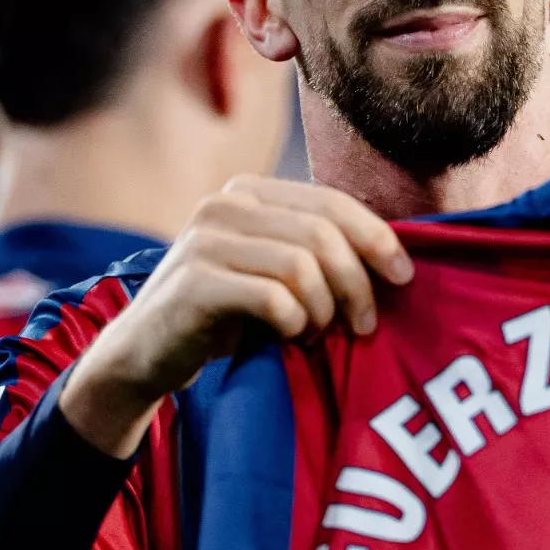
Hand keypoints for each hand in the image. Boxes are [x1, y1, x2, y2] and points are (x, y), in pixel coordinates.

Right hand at [60, 176, 412, 456]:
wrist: (145, 356)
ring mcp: (204, 241)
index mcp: (250, 193)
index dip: (377, 237)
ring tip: (316, 333)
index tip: (404, 276)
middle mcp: (225, 205)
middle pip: (323, 234)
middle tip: (364, 325)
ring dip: (324, 309)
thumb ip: (317, 251)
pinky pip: (274, 299)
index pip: (332, 201)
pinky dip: (294, 323)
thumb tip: (396, 256)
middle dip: (357, 283)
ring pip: (302, 266)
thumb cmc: (225, 316)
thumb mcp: (273, 271)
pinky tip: (287, 337)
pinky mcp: (194, 283)